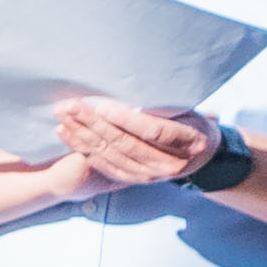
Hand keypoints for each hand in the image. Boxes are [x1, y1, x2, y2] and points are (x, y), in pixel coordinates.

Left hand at [49, 96, 223, 193]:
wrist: (202, 157)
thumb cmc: (191, 123)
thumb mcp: (187, 111)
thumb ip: (164, 107)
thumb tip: (138, 86)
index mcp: (187, 142)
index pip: (153, 131)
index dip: (126, 120)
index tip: (103, 106)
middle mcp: (168, 164)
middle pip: (125, 144)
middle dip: (94, 124)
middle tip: (71, 106)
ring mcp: (150, 176)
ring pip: (110, 155)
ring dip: (83, 135)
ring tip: (63, 117)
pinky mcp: (134, 180)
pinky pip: (103, 165)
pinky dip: (82, 149)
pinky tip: (66, 134)